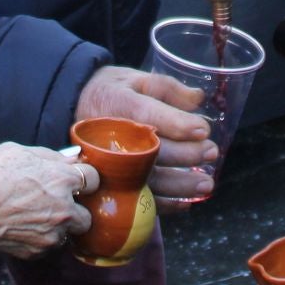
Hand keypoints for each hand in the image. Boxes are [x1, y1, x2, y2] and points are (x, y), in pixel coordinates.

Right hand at [0, 143, 96, 258]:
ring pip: (68, 233)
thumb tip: (69, 158)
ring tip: (35, 216)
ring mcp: (51, 233)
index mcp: (62, 179)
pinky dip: (40, 238)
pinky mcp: (36, 251)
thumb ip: (49, 156)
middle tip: (57, 203)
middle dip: (76, 209)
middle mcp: (63, 208)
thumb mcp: (16, 152)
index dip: (83, 178)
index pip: (93, 179)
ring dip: (58, 226)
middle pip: (88, 215)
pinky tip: (22, 227)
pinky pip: (47, 245)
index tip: (74, 180)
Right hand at [76, 66, 215, 204]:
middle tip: (211, 152)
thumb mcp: (136, 79)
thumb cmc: (112, 93)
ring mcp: (110, 163)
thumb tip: (198, 99)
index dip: (176, 123)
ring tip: (207, 184)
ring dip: (180, 185)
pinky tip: (186, 202)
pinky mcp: (112, 182)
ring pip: (147, 179)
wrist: (74, 110)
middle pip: (151, 151)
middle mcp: (112, 136)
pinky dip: (164, 205)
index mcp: (118, 104)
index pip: (146, 115)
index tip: (203, 129)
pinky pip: (137, 198)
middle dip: (186, 155)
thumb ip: (167, 87)